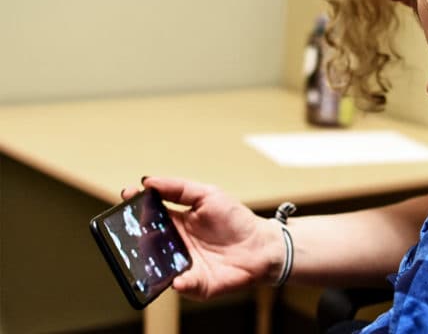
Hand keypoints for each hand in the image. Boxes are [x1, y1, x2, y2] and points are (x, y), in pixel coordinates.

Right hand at [122, 177, 282, 299]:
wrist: (261, 245)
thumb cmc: (235, 219)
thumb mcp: (208, 194)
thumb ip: (178, 188)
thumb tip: (148, 181)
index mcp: (176, 222)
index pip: (149, 216)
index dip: (135, 208)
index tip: (126, 197)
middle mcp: (175, 245)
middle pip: (147, 242)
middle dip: (136, 237)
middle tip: (130, 229)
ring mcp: (184, 265)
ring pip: (158, 266)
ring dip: (151, 262)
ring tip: (147, 254)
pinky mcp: (197, 284)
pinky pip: (183, 285)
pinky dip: (179, 283)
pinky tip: (178, 279)